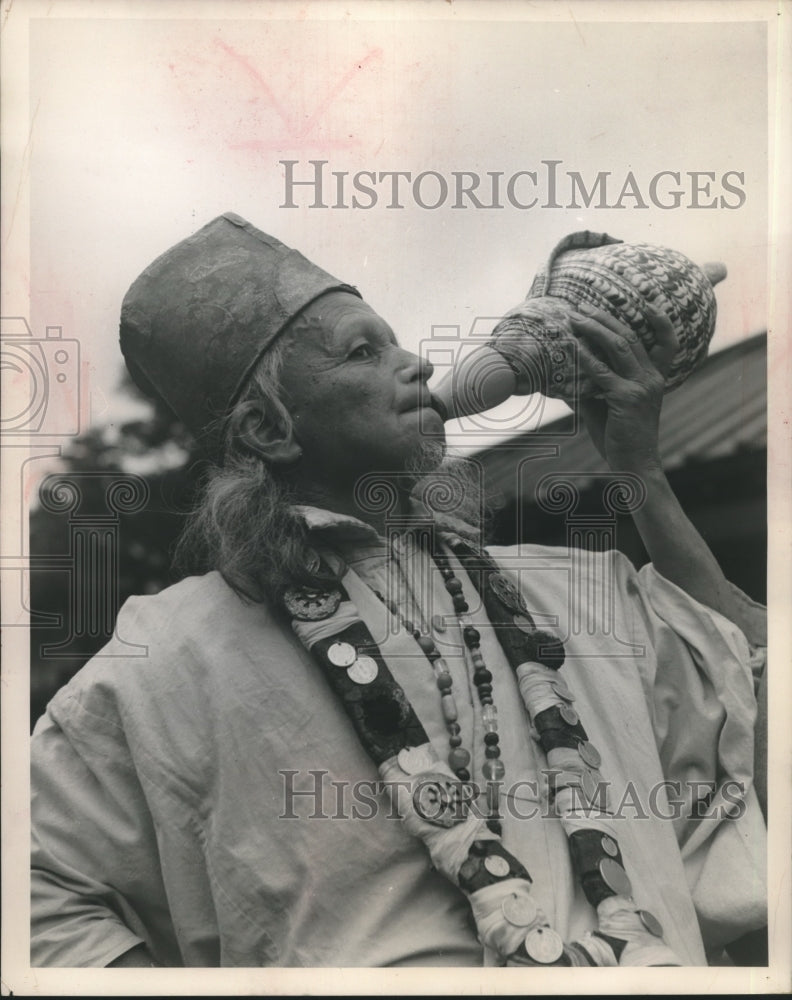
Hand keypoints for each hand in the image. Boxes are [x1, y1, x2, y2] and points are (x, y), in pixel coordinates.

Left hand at [568, 304, 678, 472]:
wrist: (633, 465)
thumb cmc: (621, 437)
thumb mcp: (610, 406)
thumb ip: (596, 386)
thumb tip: (570, 371)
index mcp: (656, 378)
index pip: (667, 342)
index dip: (660, 320)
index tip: (647, 301)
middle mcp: (652, 378)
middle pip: (632, 336)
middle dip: (606, 318)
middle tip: (583, 307)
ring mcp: (641, 387)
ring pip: (619, 346)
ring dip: (594, 329)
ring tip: (575, 319)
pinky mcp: (626, 398)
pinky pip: (601, 371)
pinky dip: (584, 356)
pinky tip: (570, 346)